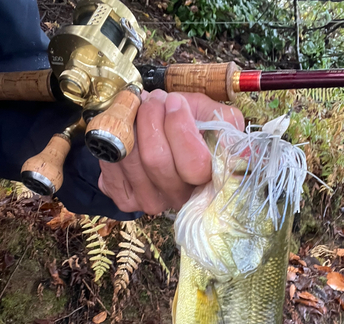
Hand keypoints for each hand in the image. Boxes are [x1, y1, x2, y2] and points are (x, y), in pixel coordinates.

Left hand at [98, 90, 243, 214]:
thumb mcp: (216, 117)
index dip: (180, 129)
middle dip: (151, 117)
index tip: (175, 103)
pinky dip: (113, 140)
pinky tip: (126, 132)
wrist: (162, 136)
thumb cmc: (192, 125)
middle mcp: (181, 198)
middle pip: (156, 159)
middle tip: (154, 99)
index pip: (194, 165)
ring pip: (130, 159)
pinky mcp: (126, 200)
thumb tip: (229, 143)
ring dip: (130, 123)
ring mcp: (152, 201)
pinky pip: (110, 165)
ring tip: (140, 111)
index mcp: (209, 180)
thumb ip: (226, 124)